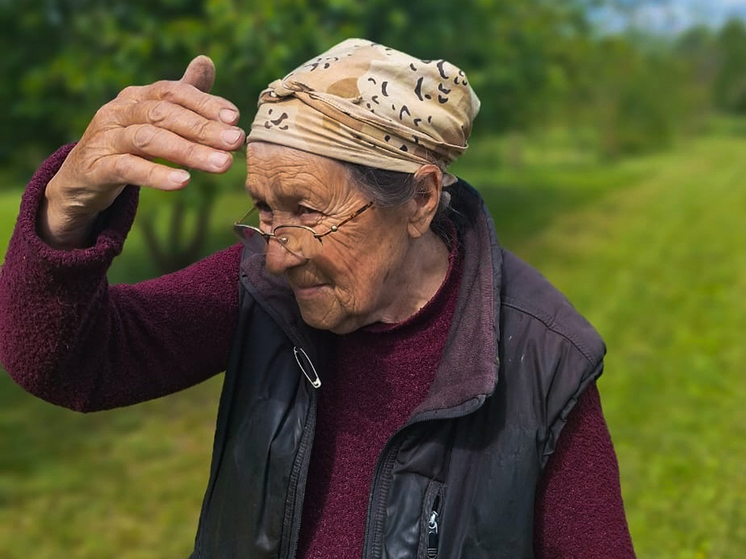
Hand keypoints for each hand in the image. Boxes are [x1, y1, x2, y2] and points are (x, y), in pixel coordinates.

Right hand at [40, 56, 244, 247]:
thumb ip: (181, 96)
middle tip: (236, 141)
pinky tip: (183, 182)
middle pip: (164, 114)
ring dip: (189, 151)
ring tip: (222, 164)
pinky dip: (157, 174)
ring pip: (149, 139)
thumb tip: (206, 61)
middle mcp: (119, 111)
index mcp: (137, 97)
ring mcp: (105, 138)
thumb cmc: (124, 146)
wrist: (80, 179)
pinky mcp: (96, 167)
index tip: (234, 117)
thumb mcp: (153, 120)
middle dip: (203, 128)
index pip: (173, 92)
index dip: (204, 102)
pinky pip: (128, 168)